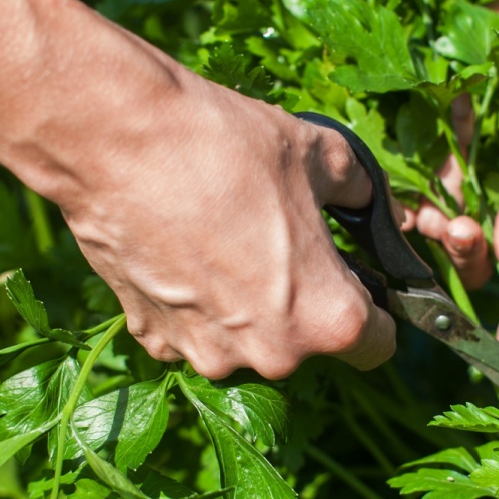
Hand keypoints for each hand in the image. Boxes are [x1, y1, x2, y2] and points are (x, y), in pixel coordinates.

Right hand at [27, 26, 396, 380]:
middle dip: (304, 302)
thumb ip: (360, 191)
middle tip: (282, 241)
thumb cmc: (229, 147)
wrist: (119, 142)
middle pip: (307, 343)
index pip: (378, 345)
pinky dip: (196, 303)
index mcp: (328, 319)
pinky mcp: (153, 340)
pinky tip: (183, 248)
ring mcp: (206, 354)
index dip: (377, 309)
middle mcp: (271, 356)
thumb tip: (373, 203)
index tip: (358, 281)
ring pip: (248, 340)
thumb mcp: (320, 155)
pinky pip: (195, 331)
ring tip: (226, 238)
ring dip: (247, 304)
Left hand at [406, 94, 498, 353]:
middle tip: (459, 232)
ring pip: (442, 240)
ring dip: (439, 237)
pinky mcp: (399, 173)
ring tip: (435, 212)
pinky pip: (401, 209)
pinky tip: (406, 205)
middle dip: (469, 257)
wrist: (455, 15)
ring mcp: (444, 190)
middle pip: (482, 260)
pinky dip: (404, 213)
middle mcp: (488, 203)